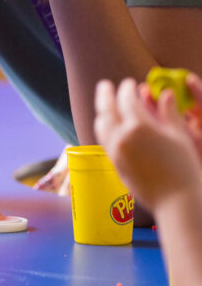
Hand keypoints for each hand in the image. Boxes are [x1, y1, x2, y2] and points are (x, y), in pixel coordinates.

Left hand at [94, 78, 201, 211]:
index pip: (127, 99)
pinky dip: (103, 126)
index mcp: (139, 126)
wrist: (176, 202)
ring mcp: (114, 150)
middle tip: (105, 84)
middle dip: (105, 93)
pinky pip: (103, 138)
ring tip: (105, 104)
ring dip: (102, 110)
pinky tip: (109, 125)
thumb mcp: (179, 137)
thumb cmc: (184, 169)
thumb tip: (166, 93)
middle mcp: (121, 136)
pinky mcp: (113, 162)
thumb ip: (168, 113)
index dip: (127, 88)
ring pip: (101, 124)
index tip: (130, 83)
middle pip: (106, 108)